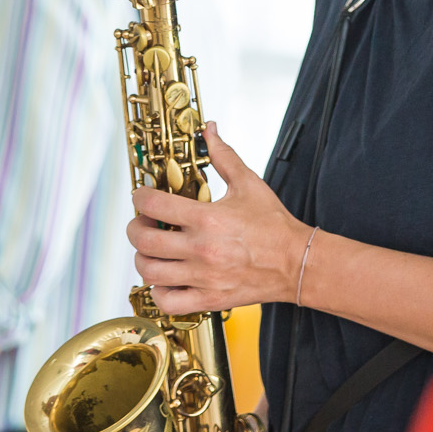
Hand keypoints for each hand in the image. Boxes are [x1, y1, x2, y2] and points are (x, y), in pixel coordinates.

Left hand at [127, 123, 312, 314]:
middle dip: (134, 228)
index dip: (140, 197)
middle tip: (142, 223)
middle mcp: (201, 249)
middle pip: (143, 241)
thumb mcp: (249, 183)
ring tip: (152, 250)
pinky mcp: (209, 298)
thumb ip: (223, 156)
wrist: (298, 263)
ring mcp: (203, 277)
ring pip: (150, 272)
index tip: (142, 197)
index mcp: (208, 219)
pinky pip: (168, 302)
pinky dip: (159, 291)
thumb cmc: (274, 224)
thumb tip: (209, 130)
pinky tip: (166, 278)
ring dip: (143, 259)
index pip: (153, 205)